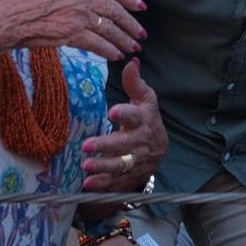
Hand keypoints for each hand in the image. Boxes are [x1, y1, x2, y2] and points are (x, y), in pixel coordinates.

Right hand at [0, 0, 146, 61]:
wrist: (3, 16)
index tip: (141, 6)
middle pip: (114, 9)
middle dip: (131, 23)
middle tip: (142, 34)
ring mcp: (77, 15)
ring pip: (109, 28)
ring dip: (124, 39)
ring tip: (134, 48)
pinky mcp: (71, 34)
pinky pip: (96, 43)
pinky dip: (109, 50)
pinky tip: (116, 56)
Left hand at [81, 58, 167, 190]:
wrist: (159, 150)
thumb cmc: (146, 118)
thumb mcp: (145, 99)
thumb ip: (134, 83)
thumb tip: (131, 61)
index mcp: (143, 120)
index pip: (135, 116)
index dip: (125, 114)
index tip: (113, 112)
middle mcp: (139, 142)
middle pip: (124, 145)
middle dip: (106, 146)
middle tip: (87, 146)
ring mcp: (134, 161)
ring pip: (119, 166)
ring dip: (102, 167)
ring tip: (86, 165)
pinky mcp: (127, 176)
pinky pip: (115, 182)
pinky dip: (102, 185)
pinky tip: (87, 184)